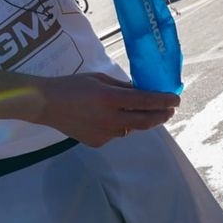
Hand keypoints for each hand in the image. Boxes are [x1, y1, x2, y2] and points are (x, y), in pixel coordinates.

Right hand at [36, 73, 178, 146]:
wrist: (46, 105)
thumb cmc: (72, 86)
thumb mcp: (99, 79)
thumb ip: (122, 87)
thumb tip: (142, 91)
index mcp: (110, 98)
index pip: (145, 101)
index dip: (163, 101)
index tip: (176, 99)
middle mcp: (111, 118)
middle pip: (145, 121)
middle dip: (161, 115)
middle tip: (169, 110)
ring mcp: (105, 133)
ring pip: (130, 128)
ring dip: (138, 120)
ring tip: (138, 110)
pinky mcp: (98, 142)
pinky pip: (116, 134)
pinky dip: (118, 125)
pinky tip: (107, 118)